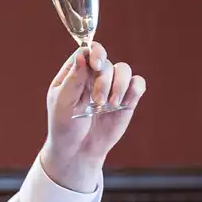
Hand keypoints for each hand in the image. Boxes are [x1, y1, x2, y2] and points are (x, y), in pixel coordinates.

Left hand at [39, 42, 146, 191]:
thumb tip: (82, 55)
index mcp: (74, 74)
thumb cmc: (65, 125)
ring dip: (119, 86)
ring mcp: (111, 87)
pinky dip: (134, 90)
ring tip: (110, 106)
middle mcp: (94, 77)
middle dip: (104, 81)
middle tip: (97, 101)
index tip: (96, 66)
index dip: (95, 53)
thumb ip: (73, 79)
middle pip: (106, 63)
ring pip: (124, 70)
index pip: (87, 51)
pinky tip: (123, 104)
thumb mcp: (63, 103)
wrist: (79, 150)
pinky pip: (138, 83)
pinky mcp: (126, 99)